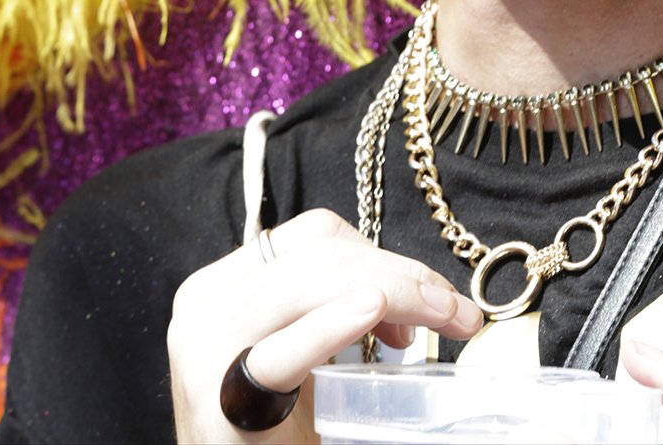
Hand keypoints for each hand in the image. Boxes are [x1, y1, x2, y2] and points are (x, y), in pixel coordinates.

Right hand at [168, 209, 484, 443]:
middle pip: (318, 256)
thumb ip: (338, 311)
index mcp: (227, 283)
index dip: (381, 254)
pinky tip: (370, 313)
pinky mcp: (220, 398)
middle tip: (456, 309)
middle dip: (401, 274)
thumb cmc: (275, 430)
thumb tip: (419, 301)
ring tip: (441, 318)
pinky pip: (281, 354)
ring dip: (392, 293)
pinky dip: (330, 327)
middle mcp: (207, 303)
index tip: (429, 296)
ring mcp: (206, 348)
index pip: (314, 236)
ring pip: (307, 285)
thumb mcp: (303, 353)